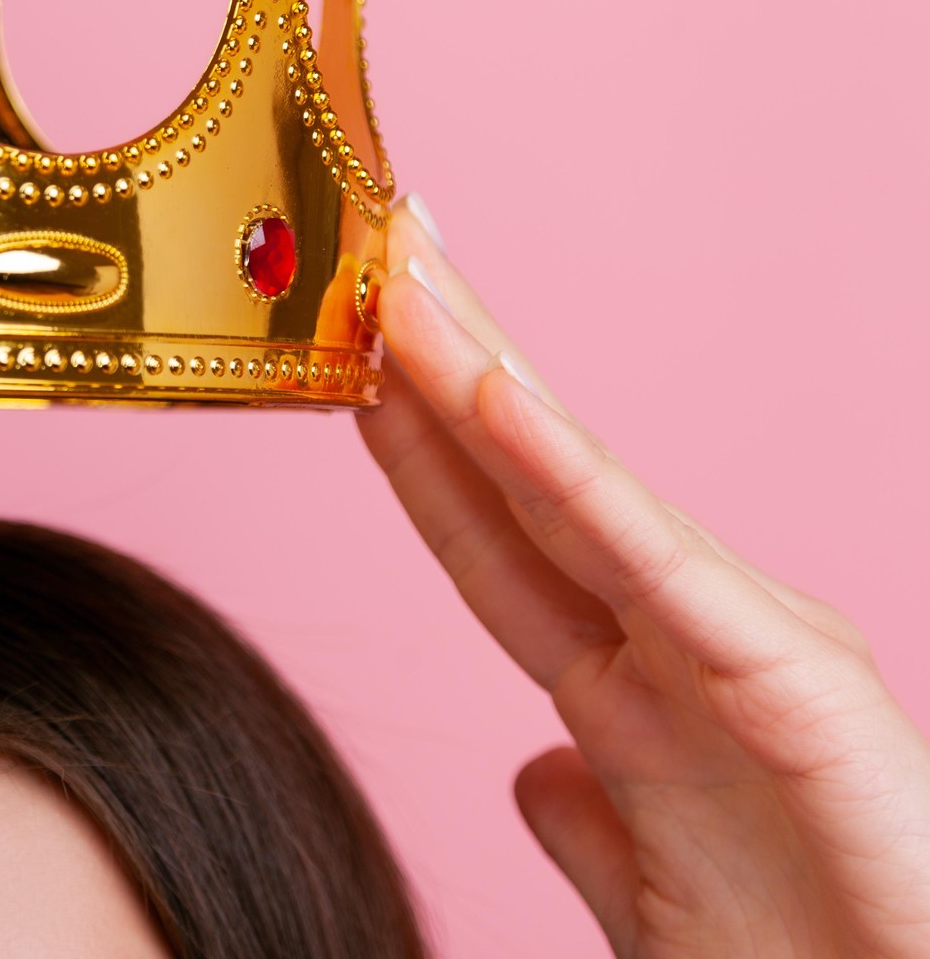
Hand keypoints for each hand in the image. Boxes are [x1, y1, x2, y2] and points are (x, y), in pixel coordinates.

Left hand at [362, 198, 929, 956]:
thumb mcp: (654, 900)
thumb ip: (589, 821)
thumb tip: (532, 768)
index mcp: (635, 696)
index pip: (492, 540)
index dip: (416, 447)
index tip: (348, 353)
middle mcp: (676, 646)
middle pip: (522, 480)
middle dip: (438, 365)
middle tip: (365, 243)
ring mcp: (731, 645)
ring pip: (571, 487)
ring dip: (475, 377)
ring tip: (402, 275)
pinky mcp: (788, 676)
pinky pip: (648, 558)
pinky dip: (565, 472)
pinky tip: (491, 394)